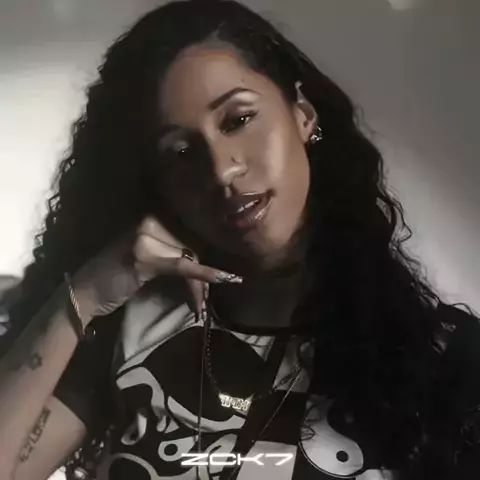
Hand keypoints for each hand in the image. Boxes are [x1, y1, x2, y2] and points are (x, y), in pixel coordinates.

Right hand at [71, 216, 241, 323]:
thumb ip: (173, 249)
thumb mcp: (147, 255)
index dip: (208, 250)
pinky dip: (202, 275)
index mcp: (150, 215)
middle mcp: (148, 219)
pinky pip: (182, 265)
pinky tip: (221, 280)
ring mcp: (145, 235)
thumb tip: (207, 256)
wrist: (83, 293)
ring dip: (201, 283)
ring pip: (189, 256)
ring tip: (202, 306)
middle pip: (192, 243)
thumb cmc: (115, 276)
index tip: (225, 268)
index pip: (190, 229)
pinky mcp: (144, 255)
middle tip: (212, 295)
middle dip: (205, 272)